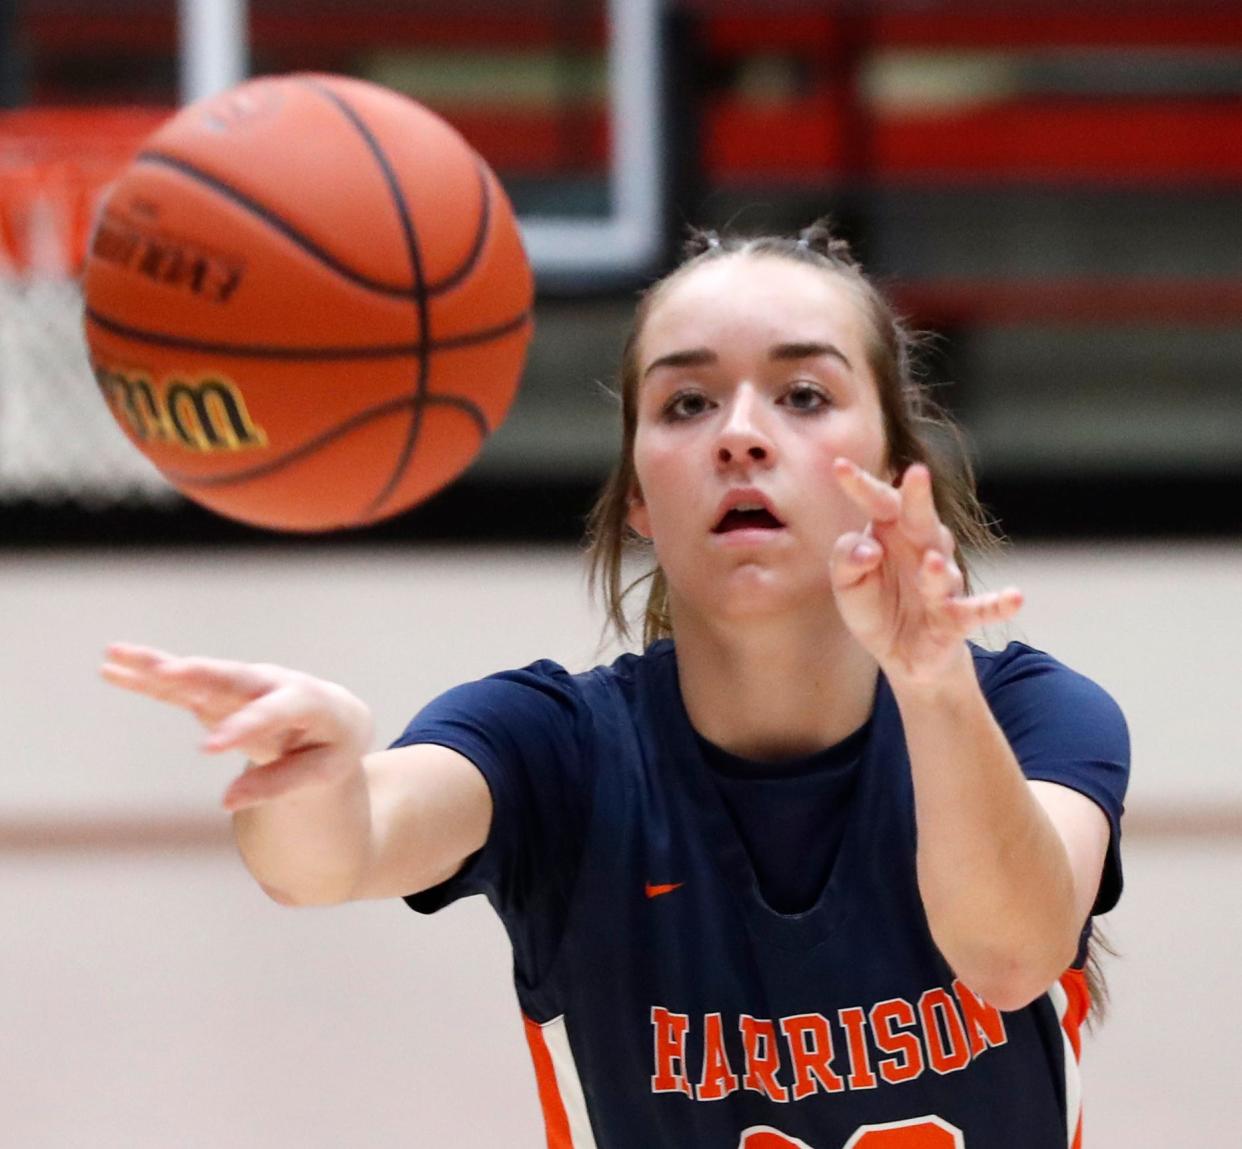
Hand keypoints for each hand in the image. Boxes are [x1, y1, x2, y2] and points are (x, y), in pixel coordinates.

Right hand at [101, 643, 373, 810]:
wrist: (334, 715)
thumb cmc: (331, 745)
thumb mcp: (323, 771)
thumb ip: (280, 784)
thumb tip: (227, 802)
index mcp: (305, 701)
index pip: (271, 714)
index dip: (242, 728)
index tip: (210, 748)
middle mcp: (269, 683)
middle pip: (230, 677)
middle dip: (197, 675)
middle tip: (165, 672)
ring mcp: (241, 684)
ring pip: (197, 675)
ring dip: (157, 666)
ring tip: (115, 656)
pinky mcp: (218, 691)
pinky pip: (181, 685)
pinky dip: (148, 677)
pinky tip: (113, 667)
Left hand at [829, 460, 1021, 686]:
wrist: (902, 654)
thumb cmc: (874, 606)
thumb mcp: (846, 584)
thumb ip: (845, 561)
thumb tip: (869, 549)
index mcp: (891, 533)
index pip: (879, 502)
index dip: (861, 485)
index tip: (839, 465)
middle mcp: (922, 549)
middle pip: (920, 519)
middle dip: (918, 497)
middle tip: (916, 472)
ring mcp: (942, 582)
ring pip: (942, 570)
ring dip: (937, 570)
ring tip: (929, 563)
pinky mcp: (956, 617)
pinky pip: (980, 610)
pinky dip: (998, 604)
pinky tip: (1015, 598)